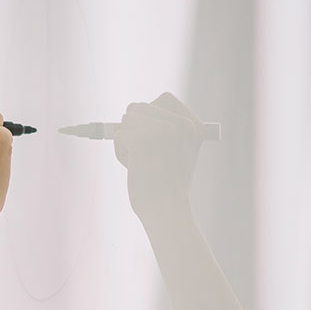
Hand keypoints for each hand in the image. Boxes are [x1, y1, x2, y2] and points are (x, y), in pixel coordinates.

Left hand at [113, 92, 203, 222]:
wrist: (167, 211)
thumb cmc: (168, 187)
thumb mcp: (174, 152)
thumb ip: (163, 130)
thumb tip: (133, 112)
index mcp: (191, 126)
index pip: (165, 99)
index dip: (150, 111)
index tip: (148, 129)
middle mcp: (178, 124)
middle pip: (138, 108)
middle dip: (133, 130)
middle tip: (144, 155)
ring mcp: (161, 129)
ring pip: (127, 121)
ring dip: (127, 142)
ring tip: (140, 163)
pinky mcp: (142, 139)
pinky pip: (119, 136)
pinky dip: (121, 152)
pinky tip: (134, 167)